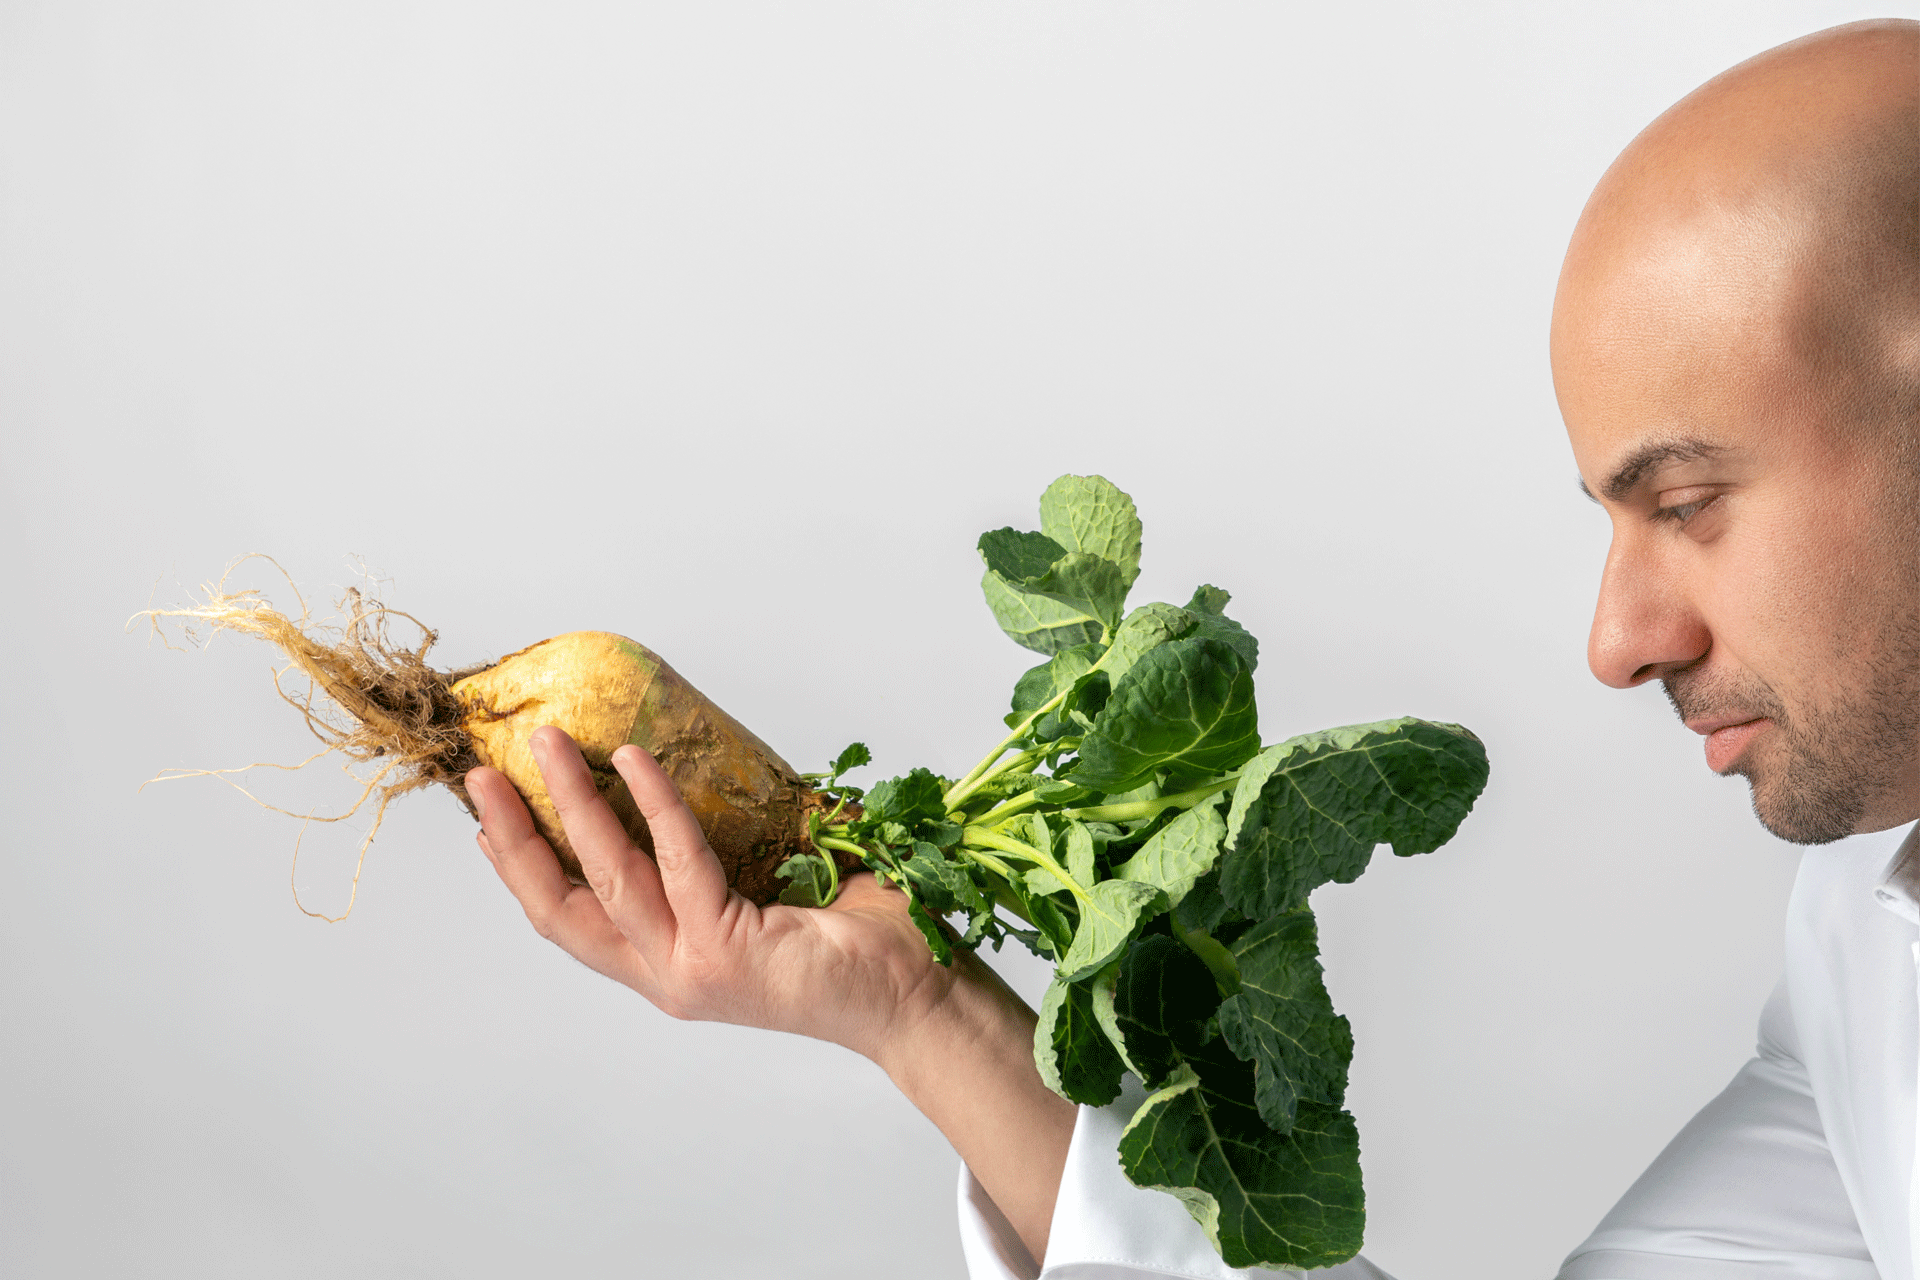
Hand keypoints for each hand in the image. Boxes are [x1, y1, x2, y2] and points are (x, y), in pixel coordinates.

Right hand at [467, 725, 957, 1058]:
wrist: (919, 993)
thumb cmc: (857, 935)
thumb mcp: (762, 887)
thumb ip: (714, 852)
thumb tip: (690, 762)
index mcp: (669, 961)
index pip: (573, 918)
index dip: (521, 870)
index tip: (484, 821)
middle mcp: (667, 973)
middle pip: (560, 907)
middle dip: (514, 837)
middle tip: (484, 774)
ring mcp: (690, 969)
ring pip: (607, 878)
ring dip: (569, 805)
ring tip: (547, 744)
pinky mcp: (725, 954)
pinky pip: (679, 862)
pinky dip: (653, 805)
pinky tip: (634, 759)